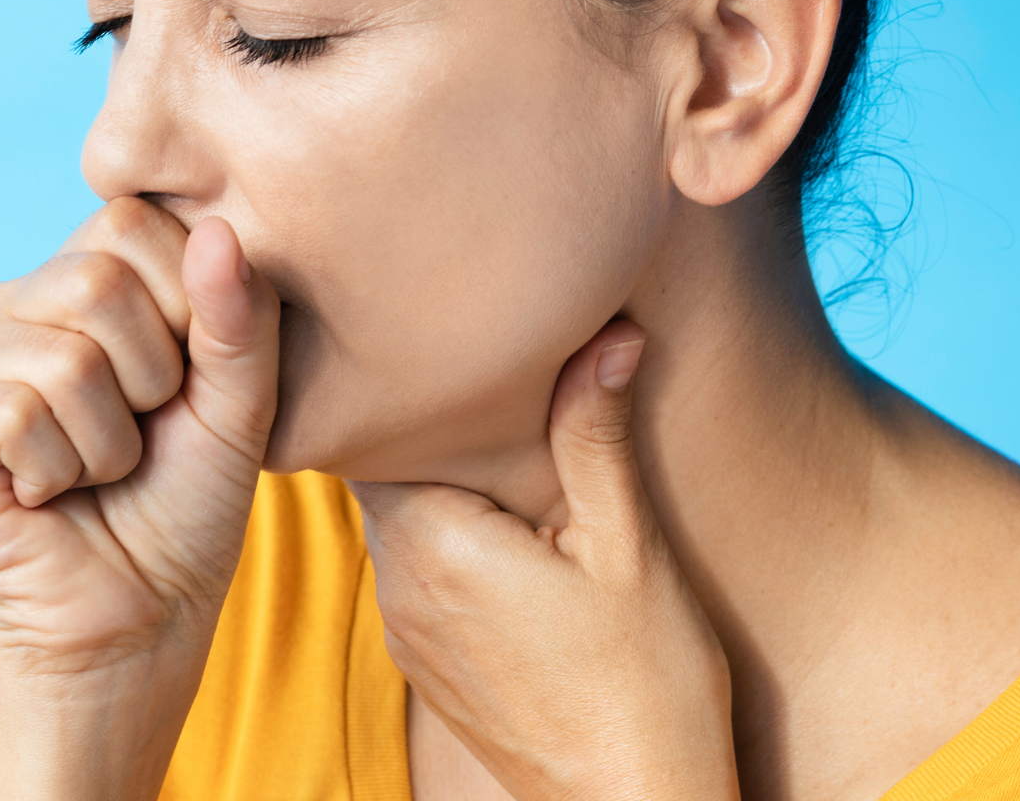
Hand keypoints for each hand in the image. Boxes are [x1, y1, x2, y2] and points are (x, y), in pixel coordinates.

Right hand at [0, 197, 279, 797]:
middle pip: (95, 282)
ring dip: (106, 443)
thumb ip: (240, 316)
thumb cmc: (188, 504)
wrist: (141, 618)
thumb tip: (218, 227)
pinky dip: (55, 472)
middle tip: (135, 437)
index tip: (181, 382)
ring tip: (92, 471)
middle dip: (148, 381)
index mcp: (83, 275)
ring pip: (61, 359)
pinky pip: (12, 415)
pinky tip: (43, 495)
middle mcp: (11, 301)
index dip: (185, 308)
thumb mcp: (241, 402)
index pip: (133, 220)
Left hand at [350, 322, 739, 800]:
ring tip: (495, 444)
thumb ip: (596, 435)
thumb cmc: (646, 686)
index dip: (402, 382)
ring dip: (439, 486)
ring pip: (399, 521)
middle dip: (425, 428)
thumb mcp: (629, 548)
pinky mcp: (428, 664)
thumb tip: (607, 333)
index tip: (440, 342)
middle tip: (475, 374)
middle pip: (383, 470)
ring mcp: (408, 630)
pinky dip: (448, 540)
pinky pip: (418, 572)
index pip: (373, 429)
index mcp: (433, 541)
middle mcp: (400, 584)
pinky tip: (505, 531)